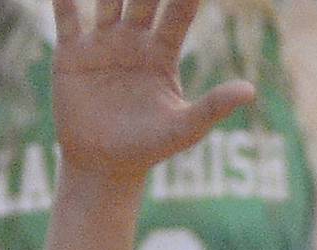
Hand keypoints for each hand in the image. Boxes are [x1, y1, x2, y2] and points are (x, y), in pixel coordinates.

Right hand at [51, 0, 255, 180]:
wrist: (102, 166)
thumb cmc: (147, 148)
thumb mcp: (184, 130)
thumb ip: (213, 106)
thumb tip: (250, 91)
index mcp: (162, 51)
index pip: (180, 9)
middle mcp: (134, 39)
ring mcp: (103, 43)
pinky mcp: (72, 54)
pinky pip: (66, 17)